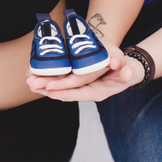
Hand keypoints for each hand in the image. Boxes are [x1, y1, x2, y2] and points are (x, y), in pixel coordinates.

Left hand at [28, 50, 143, 102]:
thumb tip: (125, 73)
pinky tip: (37, 75)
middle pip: (65, 92)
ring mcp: (81, 86)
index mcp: (99, 91)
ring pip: (61, 87)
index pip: (79, 93)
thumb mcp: (131, 70)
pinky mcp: (78, 80)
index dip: (65, 90)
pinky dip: (50, 78)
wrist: (127, 68)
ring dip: (45, 85)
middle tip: (32, 84)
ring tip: (29, 81)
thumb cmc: (129, 69)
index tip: (50, 88)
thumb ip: (128, 72)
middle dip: (48, 89)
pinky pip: (62, 80)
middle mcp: (88, 91)